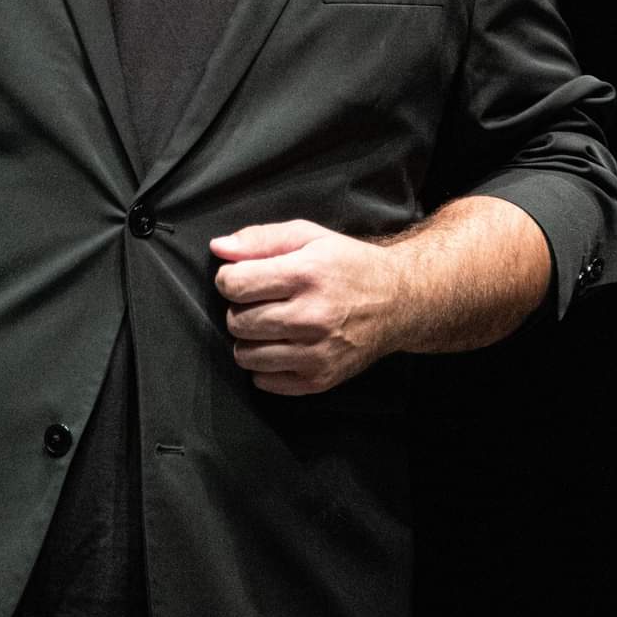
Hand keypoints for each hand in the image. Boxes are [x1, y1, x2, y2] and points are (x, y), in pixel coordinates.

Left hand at [211, 218, 406, 395]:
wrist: (398, 302)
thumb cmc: (348, 265)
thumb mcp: (308, 236)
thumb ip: (260, 239)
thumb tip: (218, 249)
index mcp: (306, 275)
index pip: (235, 284)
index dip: (229, 279)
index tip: (242, 277)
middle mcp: (312, 316)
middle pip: (238, 321)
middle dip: (239, 309)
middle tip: (260, 301)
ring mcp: (317, 353)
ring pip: (246, 355)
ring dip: (248, 339)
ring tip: (269, 324)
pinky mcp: (320, 379)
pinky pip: (265, 381)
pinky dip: (264, 365)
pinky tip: (281, 346)